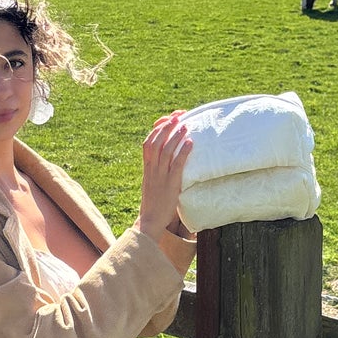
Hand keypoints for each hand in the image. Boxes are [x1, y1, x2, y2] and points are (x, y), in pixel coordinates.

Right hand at [138, 112, 192, 237]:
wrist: (150, 219)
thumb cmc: (154, 202)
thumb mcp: (152, 183)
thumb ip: (158, 171)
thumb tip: (168, 160)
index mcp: (147, 168)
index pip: (147, 143)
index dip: (156, 130)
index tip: (165, 120)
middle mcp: (152, 169)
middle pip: (156, 142)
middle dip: (166, 128)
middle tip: (177, 117)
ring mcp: (160, 176)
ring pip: (166, 151)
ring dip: (176, 137)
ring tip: (185, 126)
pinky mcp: (170, 184)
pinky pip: (177, 165)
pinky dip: (183, 152)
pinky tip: (190, 143)